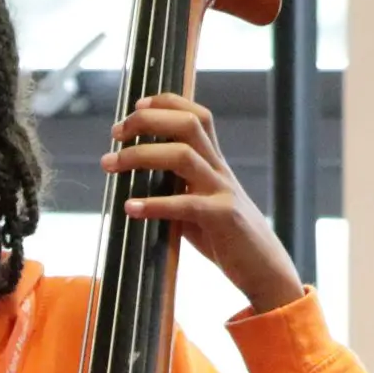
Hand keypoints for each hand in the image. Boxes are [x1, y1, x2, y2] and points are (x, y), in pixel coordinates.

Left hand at [102, 92, 303, 313]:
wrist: (263, 269)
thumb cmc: (224, 237)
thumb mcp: (196, 205)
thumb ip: (173, 189)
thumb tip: (132, 184)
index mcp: (214, 162)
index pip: (196, 116)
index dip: (166, 104)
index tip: (135, 107)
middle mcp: (219, 169)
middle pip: (188, 125)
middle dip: (148, 121)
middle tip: (115, 133)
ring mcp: (222, 191)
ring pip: (183, 156)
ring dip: (140, 156)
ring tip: (110, 165)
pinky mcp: (223, 218)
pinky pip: (185, 205)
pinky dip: (153, 204)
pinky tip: (129, 208)